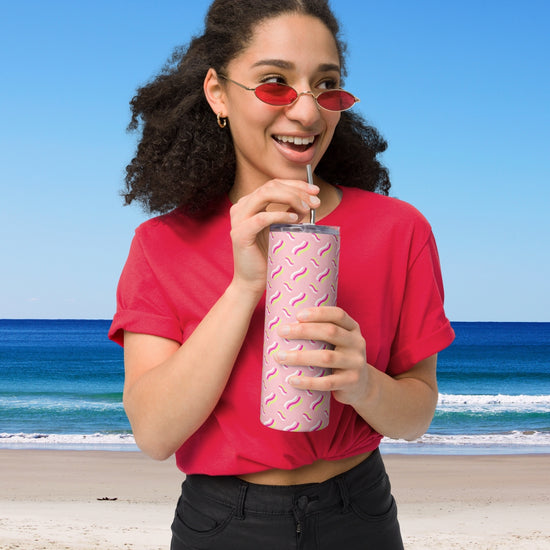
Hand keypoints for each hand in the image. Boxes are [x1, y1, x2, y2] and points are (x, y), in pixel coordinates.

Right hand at [228, 179, 319, 294]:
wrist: (252, 282)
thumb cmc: (267, 257)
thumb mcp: (281, 230)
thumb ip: (290, 214)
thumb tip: (308, 203)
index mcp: (250, 203)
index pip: (274, 184)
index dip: (296, 184)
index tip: (316, 191)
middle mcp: (241, 207)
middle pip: (271, 186)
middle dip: (297, 190)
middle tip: (316, 202)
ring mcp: (238, 219)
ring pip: (265, 194)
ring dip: (291, 198)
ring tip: (307, 210)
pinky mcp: (240, 234)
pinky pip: (262, 217)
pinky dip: (280, 215)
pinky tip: (294, 219)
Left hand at [276, 307, 369, 406]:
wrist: (362, 386)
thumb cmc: (339, 358)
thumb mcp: (338, 342)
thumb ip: (321, 333)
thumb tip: (285, 325)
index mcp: (353, 329)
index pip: (338, 315)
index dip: (318, 313)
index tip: (297, 315)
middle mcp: (357, 343)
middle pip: (330, 332)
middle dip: (303, 330)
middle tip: (281, 331)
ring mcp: (356, 363)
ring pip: (326, 358)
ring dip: (300, 357)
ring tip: (280, 357)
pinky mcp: (351, 382)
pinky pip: (327, 382)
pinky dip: (308, 381)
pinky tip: (292, 379)